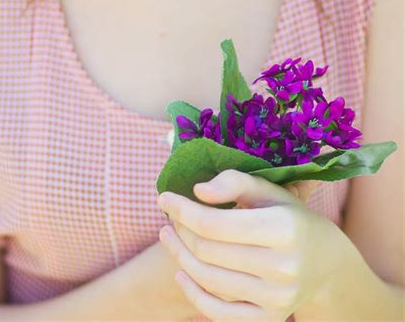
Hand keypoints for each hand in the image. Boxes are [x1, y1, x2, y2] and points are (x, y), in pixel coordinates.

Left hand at [157, 170, 341, 321]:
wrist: (326, 261)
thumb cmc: (289, 216)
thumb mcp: (267, 189)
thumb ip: (233, 182)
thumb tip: (197, 191)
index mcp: (283, 228)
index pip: (215, 224)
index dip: (182, 210)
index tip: (163, 198)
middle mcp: (283, 266)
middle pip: (208, 252)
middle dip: (180, 231)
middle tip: (169, 217)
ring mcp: (277, 298)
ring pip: (209, 281)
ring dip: (180, 257)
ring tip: (169, 236)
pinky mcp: (270, 319)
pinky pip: (219, 314)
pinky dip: (193, 294)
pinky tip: (181, 272)